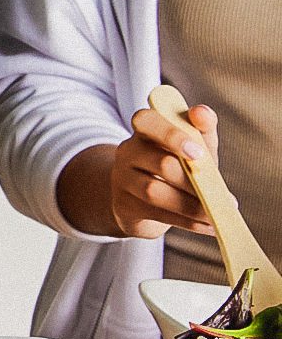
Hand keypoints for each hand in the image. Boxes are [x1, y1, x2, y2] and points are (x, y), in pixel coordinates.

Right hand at [108, 104, 218, 239]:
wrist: (140, 199)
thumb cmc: (173, 165)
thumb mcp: (190, 146)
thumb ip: (201, 130)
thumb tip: (202, 113)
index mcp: (144, 130)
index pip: (146, 121)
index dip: (172, 135)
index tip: (198, 152)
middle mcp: (127, 152)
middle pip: (159, 163)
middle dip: (192, 179)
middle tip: (218, 191)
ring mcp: (121, 180)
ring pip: (155, 192)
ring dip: (191, 205)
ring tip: (215, 213)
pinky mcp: (123, 206)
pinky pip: (157, 214)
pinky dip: (187, 222)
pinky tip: (206, 225)